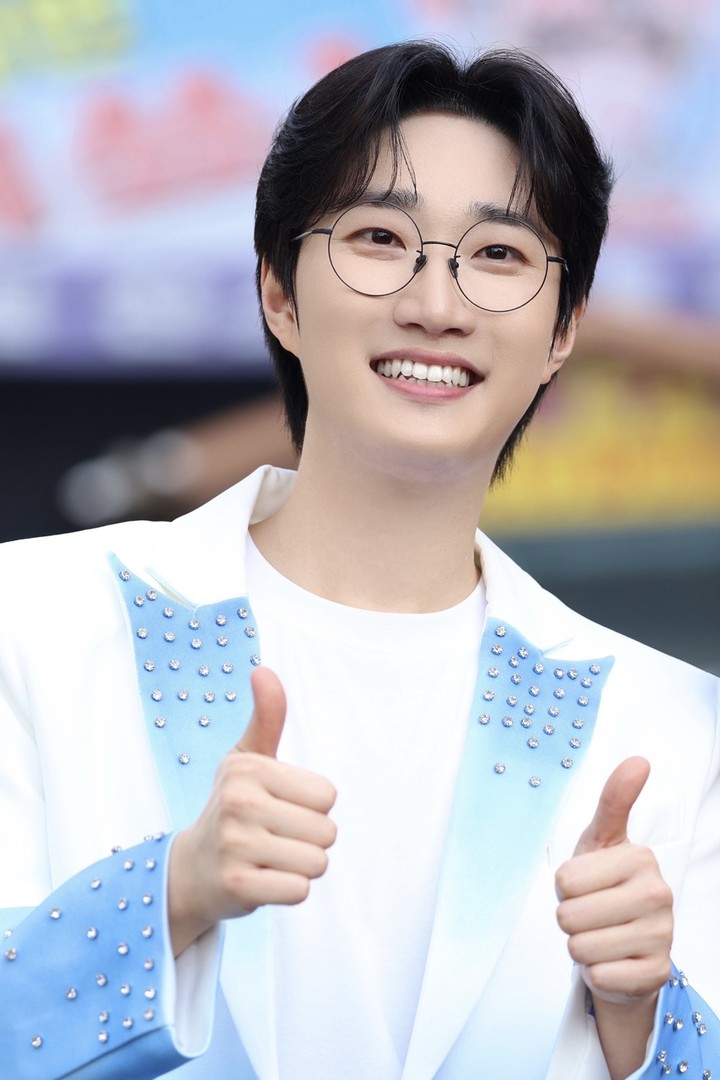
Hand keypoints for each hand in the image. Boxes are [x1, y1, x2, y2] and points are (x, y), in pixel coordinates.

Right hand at [168, 667, 336, 955]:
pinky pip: (299, 891)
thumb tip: (263, 670)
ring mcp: (236, 845)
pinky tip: (263, 880)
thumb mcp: (247, 759)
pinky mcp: (237, 885)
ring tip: (270, 858)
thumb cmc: (232, 807)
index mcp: (249, 769)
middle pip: (327, 831)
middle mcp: (239, 802)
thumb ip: (267, 717)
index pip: (328, 795)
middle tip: (276, 838)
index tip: (280, 808)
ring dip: (301, 867)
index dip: (312, 807)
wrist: (190, 870)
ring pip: (317, 863)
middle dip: (310, 840)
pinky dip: (288, 891)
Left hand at [555, 757, 672, 1077]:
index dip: (566, 886)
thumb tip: (639, 760)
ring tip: (600, 935)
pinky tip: (614, 961)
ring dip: (581, 946)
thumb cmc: (604, 885)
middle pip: (569, 915)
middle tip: (590, 913)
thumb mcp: (601, 840)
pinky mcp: (656, 974)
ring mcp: (662, 937)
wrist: (624, 946)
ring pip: (580, 948)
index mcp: (641, 858)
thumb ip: (615, 800)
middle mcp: (659, 895)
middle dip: (570, 918)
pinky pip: (599, 976)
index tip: (586, 883)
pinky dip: (597, 973)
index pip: (565, 879)